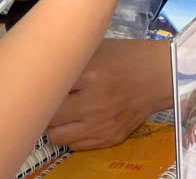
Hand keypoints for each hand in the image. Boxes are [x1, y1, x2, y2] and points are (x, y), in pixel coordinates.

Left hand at [47, 39, 170, 149]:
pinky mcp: (111, 138)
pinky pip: (76, 146)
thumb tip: (42, 66)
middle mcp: (94, 104)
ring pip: (58, 136)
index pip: (49, 89)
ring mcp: (103, 125)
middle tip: (46, 100)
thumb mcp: (97, 50)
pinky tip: (78, 122)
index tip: (36, 84)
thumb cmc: (126, 57)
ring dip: (55, 125)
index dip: (39, 86)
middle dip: (44, 108)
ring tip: (61, 113)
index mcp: (90, 75)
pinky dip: (72, 136)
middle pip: (49, 116)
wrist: (159, 75)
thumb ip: (72, 61)